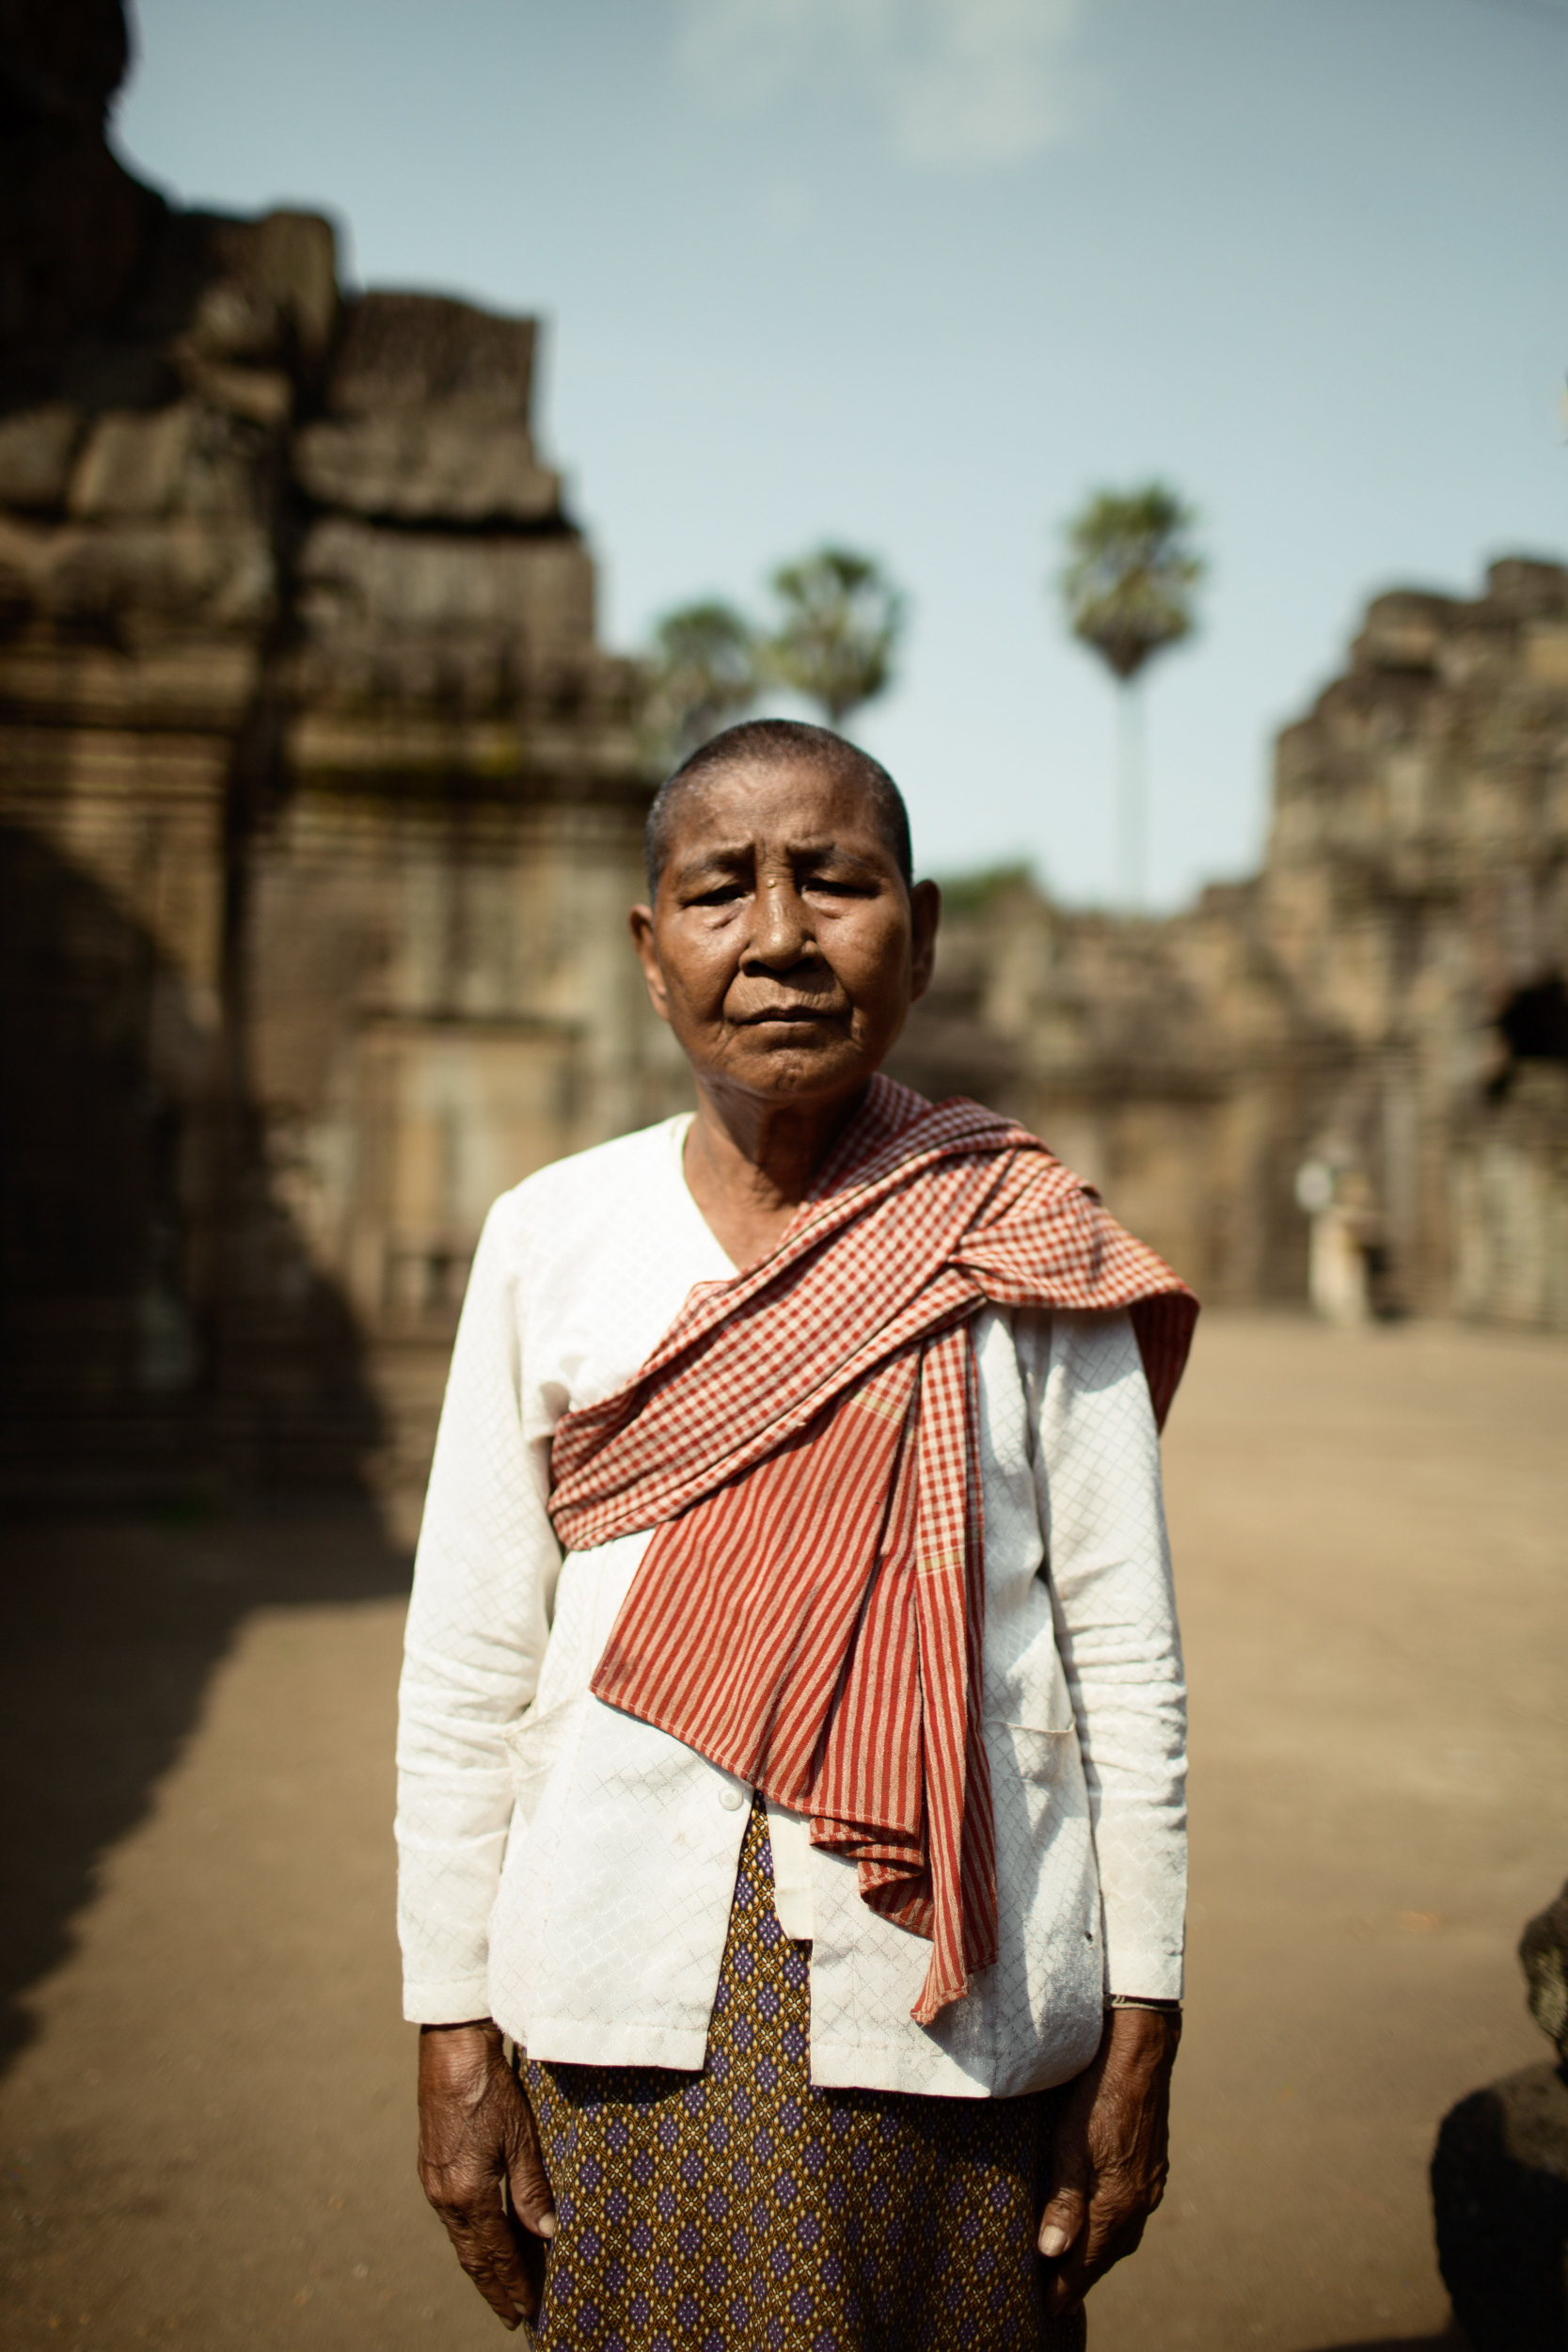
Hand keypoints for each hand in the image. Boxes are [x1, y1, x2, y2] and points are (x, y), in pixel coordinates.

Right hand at [417, 2020, 556, 2329]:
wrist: (452, 2049)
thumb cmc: (490, 2088)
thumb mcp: (520, 2138)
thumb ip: (531, 2189)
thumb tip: (546, 2233)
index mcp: (468, 2195)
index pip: (495, 2254)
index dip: (511, 2284)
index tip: (526, 2311)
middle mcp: (445, 2197)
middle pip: (473, 2256)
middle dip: (494, 2286)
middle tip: (512, 2314)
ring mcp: (434, 2182)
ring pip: (461, 2238)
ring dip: (482, 2264)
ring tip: (501, 2285)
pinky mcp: (433, 2166)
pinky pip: (453, 2218)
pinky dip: (471, 2238)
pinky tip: (483, 2239)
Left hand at [1036, 2004, 1180, 2318]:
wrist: (1140, 2051)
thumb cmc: (1098, 2095)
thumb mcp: (1070, 2144)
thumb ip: (1064, 2200)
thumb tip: (1052, 2254)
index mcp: (1120, 2203)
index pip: (1087, 2263)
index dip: (1064, 2288)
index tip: (1043, 2309)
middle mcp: (1140, 2200)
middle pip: (1106, 2255)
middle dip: (1079, 2276)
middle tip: (1052, 2294)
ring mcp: (1150, 2183)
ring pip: (1121, 2235)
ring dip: (1097, 2253)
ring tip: (1070, 2265)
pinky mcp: (1151, 2165)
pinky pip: (1129, 2212)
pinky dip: (1110, 2227)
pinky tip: (1097, 2221)